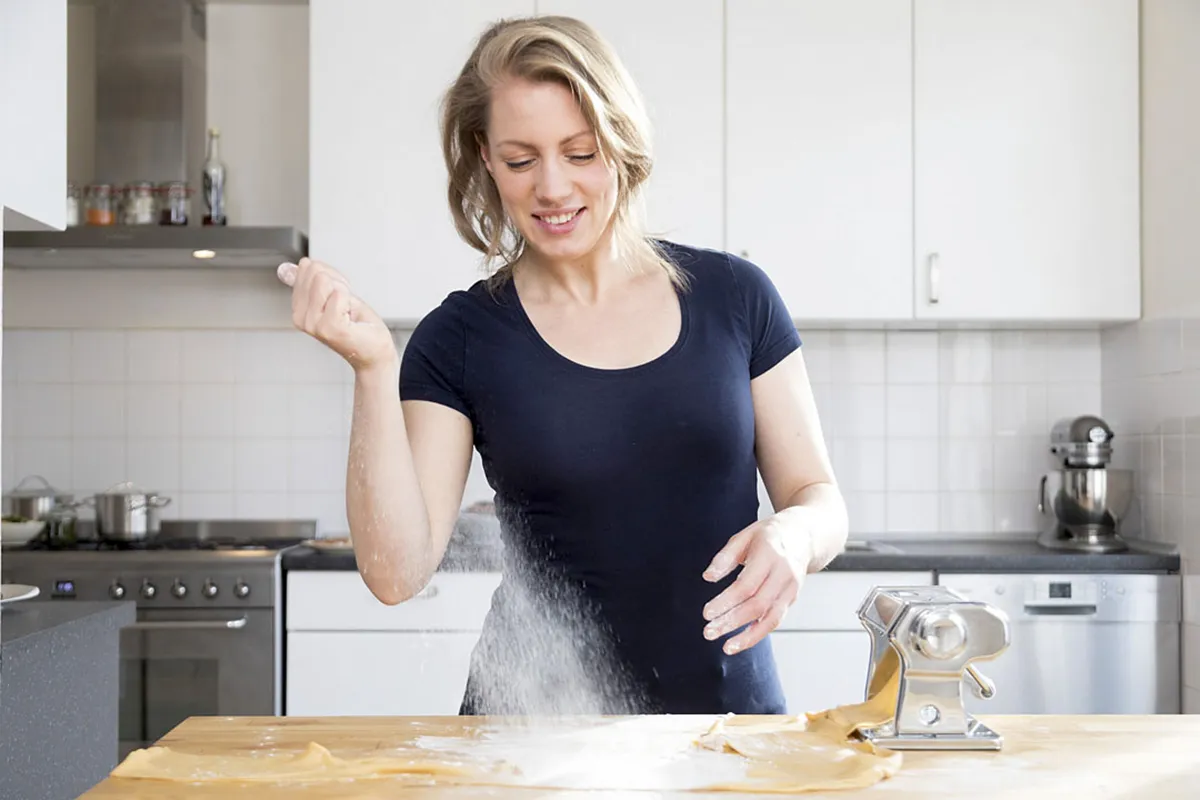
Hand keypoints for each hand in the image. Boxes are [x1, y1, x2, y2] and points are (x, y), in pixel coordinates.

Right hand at [277, 259, 395, 372]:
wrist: (374, 351)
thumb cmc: (357, 326)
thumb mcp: (332, 295)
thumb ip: (309, 281)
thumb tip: (286, 268)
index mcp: (298, 309)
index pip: (308, 268)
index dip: (332, 275)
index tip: (339, 295)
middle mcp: (301, 318)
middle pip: (316, 272)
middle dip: (338, 282)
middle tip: (345, 305)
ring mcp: (313, 324)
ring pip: (324, 281)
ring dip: (344, 292)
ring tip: (348, 311)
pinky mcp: (328, 327)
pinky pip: (339, 294)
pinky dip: (350, 302)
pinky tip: (350, 318)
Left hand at [701, 513, 815, 654]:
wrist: (804, 535)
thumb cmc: (769, 535)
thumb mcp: (744, 536)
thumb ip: (725, 557)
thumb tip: (708, 577)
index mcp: (769, 555)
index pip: (746, 585)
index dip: (726, 601)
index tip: (706, 613)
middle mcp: (784, 574)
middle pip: (757, 605)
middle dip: (732, 622)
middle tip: (709, 632)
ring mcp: (791, 589)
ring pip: (771, 619)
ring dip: (748, 636)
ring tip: (726, 647)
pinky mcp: (792, 599)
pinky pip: (775, 620)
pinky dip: (758, 633)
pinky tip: (740, 641)